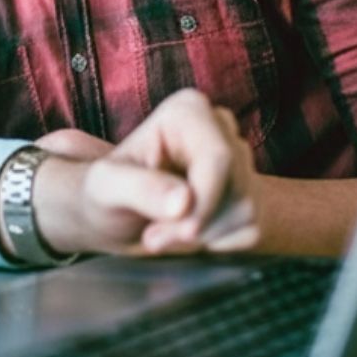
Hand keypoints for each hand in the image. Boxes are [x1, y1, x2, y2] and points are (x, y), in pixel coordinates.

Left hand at [31, 89, 259, 257]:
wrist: (115, 216)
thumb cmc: (104, 193)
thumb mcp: (104, 188)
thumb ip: (139, 188)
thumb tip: (183, 202)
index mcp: (187, 111)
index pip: (219, 158)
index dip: (204, 203)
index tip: (178, 232)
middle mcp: (220, 128)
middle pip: (237, 187)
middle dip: (198, 224)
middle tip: (155, 238)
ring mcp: (239, 161)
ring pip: (247, 211)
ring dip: (205, 238)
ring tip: (164, 233)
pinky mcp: (249, 193)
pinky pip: (252, 229)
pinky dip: (219, 245)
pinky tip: (188, 236)